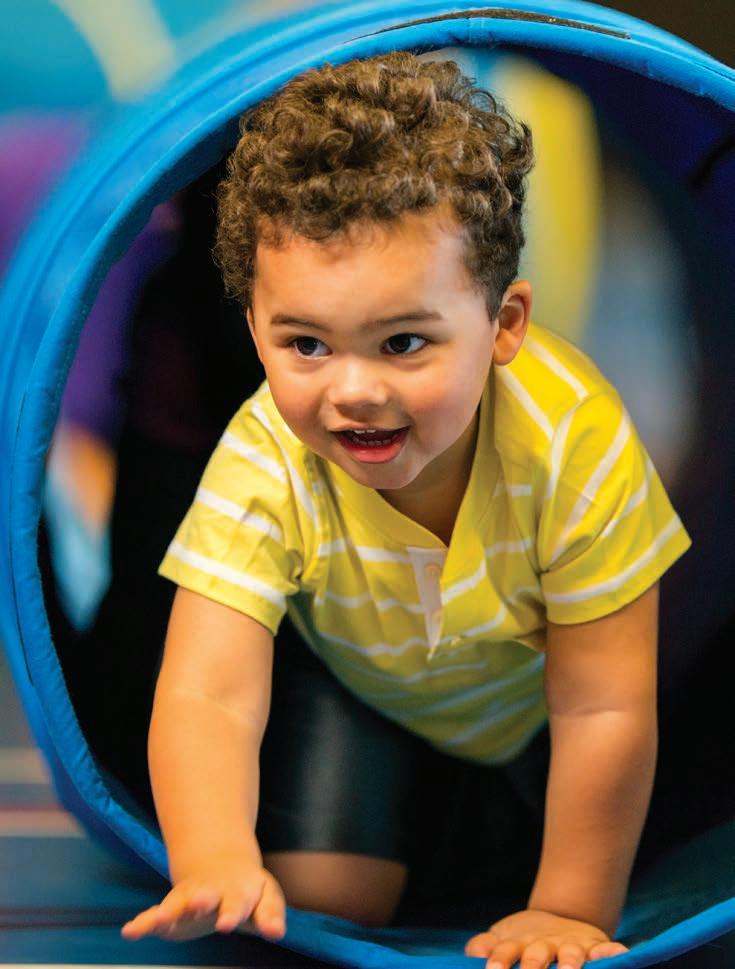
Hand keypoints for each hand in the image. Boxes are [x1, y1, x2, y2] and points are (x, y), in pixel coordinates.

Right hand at [121, 861, 285, 942]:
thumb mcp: (266, 898)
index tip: (227, 923)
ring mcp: (189, 898)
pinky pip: (155, 915)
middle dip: (202, 901)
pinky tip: (130, 932)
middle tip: (198, 905)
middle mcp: (212, 892)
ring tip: (158, 920)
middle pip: (207, 896)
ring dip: (169, 910)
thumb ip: (270, 916)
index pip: (237, 902)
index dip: (231, 912)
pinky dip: (143, 923)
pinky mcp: (172, 909)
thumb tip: (277, 932)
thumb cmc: (248, 890)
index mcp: (238, 890)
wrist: (222, 867)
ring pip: (178, 902)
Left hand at [464, 909, 627, 968]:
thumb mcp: (501, 939)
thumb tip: (474, 952)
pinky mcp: (594, 945)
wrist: (557, 920)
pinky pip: (606, 949)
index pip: (506, 951)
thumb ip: (484, 945)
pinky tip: (620, 955)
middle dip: (533, 966)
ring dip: (571, 962)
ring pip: (571, 953)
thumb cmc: (522, 941)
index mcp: (519, 944)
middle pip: (538, 955)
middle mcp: (545, 945)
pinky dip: (612, 953)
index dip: (499, 960)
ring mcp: (570, 945)